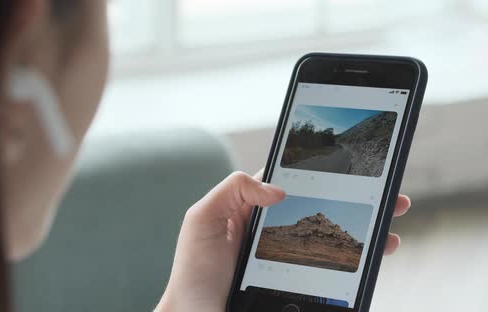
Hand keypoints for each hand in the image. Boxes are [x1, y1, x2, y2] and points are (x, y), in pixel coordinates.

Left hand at [156, 171, 410, 311]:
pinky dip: (356, 267)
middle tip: (393, 197)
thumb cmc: (193, 272)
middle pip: (325, 211)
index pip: (296, 184)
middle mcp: (275, 232)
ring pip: (333, 241)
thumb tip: (279, 188)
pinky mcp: (298, 284)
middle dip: (361, 203)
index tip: (356, 165)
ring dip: (366, 235)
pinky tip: (373, 261)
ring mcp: (288, 259)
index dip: (326, 173)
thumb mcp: (202, 220)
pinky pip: (332, 273)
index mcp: (254, 210)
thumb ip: (233, 190)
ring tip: (391, 232)